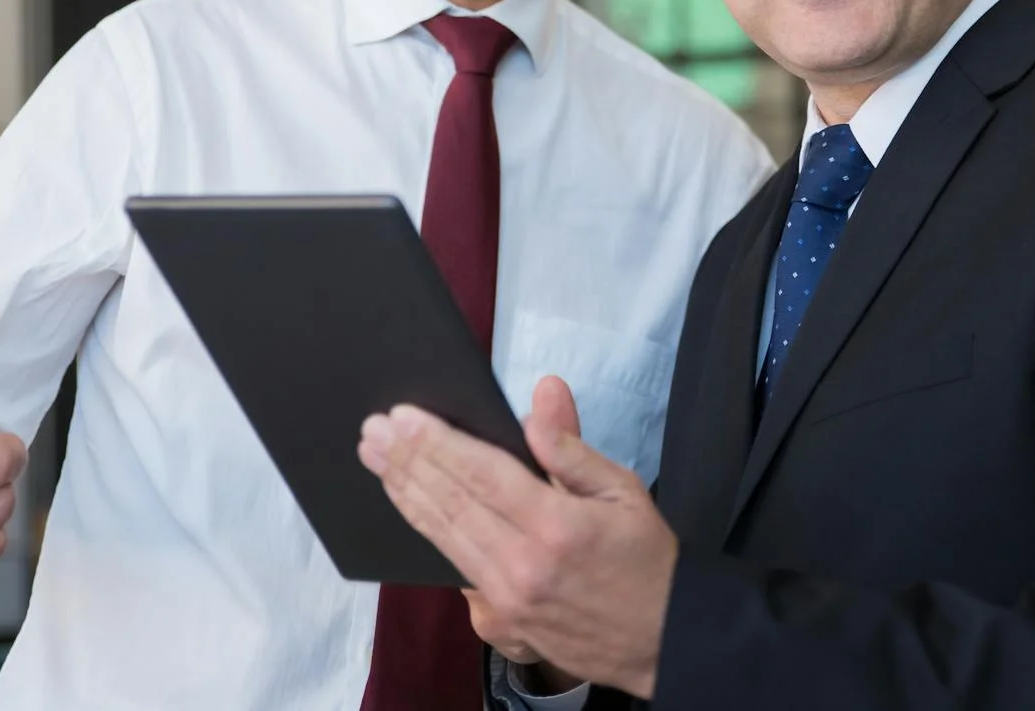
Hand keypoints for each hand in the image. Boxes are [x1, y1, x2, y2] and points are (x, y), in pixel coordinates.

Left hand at [359, 376, 674, 697]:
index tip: (403, 416)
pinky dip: (428, 531)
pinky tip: (410, 504)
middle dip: (407, 463)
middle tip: (373, 432)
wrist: (661, 638)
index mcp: (557, 526)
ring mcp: (506, 599)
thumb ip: (572, 446)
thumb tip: (542, 396)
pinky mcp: (498, 621)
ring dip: (406, 494)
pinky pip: (454, 566)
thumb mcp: (623, 491)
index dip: (438, 443)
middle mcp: (523, 565)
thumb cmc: (645, 559)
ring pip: (444, 536)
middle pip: (452, 505)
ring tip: (378, 461)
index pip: (483, 474)